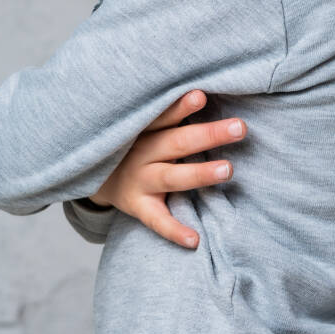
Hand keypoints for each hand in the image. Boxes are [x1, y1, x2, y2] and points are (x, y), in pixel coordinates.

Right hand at [87, 89, 245, 248]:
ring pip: (171, 177)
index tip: (201, 96)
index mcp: (143, 130)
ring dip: (199, 174)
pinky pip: (157, 221)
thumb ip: (170, 116)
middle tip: (239, 128)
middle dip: (208, 135)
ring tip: (228, 170)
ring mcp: (139, 181)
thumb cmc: (135, 145)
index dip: (181, 106)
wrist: (94, 176)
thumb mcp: (144, 126)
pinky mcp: (139, 207)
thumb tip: (207, 93)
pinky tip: (194, 240)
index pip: (162, 116)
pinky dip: (174, 231)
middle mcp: (140, 153)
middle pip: (176, 143)